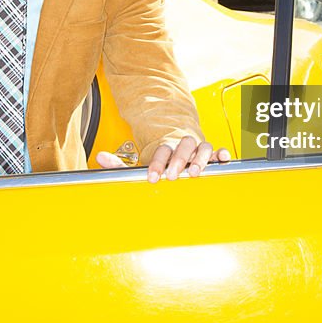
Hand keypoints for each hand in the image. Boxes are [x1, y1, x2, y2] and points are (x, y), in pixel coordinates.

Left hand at [96, 136, 230, 182]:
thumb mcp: (139, 165)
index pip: (162, 149)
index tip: (153, 177)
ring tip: (195, 172)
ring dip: (200, 158)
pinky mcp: (211, 155)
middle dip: (178, 159)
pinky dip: (221, 154)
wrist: (177, 156)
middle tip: (173, 175)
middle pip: (183, 145)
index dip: (158, 162)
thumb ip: (119, 164)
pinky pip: (218, 151)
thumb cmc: (159, 164)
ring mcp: (198, 149)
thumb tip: (99, 156)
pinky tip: (221, 160)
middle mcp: (182, 145)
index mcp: (165, 146)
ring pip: (202, 146)